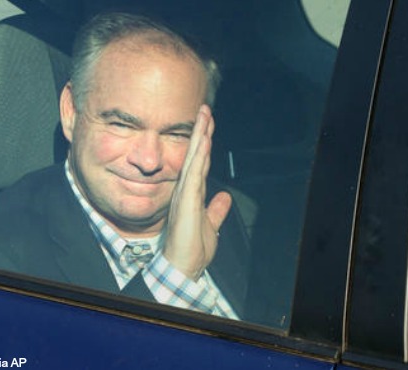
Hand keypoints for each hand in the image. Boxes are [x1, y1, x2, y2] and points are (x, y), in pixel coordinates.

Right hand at [162, 105, 231, 280]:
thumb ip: (216, 210)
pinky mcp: (186, 200)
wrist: (181, 266)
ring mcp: (185, 193)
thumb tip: (225, 198)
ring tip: (204, 115)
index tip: (208, 124)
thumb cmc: (191, 249)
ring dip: (200, 136)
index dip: (204, 142)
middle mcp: (187, 190)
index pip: (200, 163)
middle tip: (205, 109)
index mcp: (192, 194)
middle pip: (196, 155)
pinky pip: (193, 173)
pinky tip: (203, 142)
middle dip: (201, 131)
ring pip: (194, 158)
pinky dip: (198, 156)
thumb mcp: (211, 226)